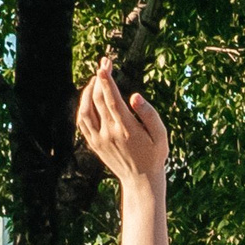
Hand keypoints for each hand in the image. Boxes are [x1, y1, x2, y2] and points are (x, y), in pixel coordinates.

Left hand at [75, 60, 168, 191]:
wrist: (140, 181)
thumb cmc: (154, 155)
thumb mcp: (161, 136)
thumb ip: (149, 114)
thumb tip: (135, 96)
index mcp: (128, 130)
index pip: (112, 100)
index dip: (106, 81)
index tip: (104, 65)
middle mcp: (110, 134)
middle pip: (98, 100)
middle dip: (100, 79)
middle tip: (104, 64)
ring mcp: (99, 139)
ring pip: (86, 109)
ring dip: (89, 91)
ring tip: (97, 79)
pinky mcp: (93, 143)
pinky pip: (82, 121)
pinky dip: (83, 105)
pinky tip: (89, 97)